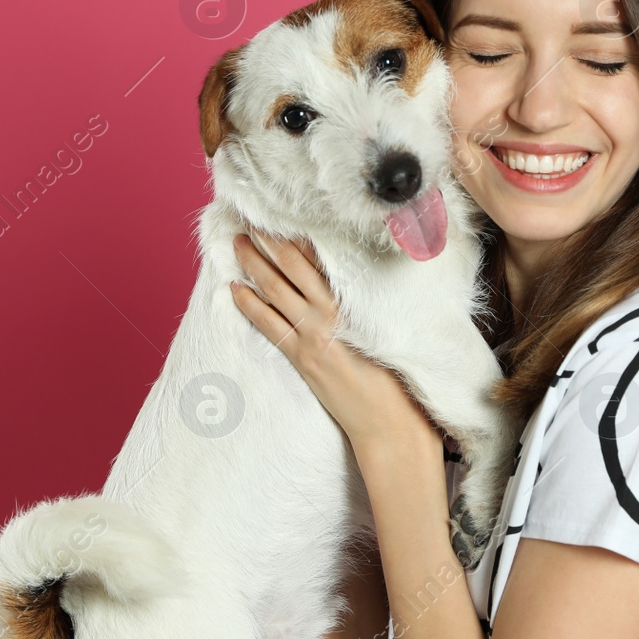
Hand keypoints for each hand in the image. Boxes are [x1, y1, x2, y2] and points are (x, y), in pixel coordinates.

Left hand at [230, 231, 442, 460]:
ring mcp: (314, 337)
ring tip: (239, 243)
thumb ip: (372, 303)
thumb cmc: (403, 379)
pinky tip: (235, 289)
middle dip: (271, 241)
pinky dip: (250, 305)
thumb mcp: (393, 329)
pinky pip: (270, 325)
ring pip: (276, 291)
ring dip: (255, 265)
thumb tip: (356, 273)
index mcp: (357, 303)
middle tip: (252, 217)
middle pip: (294, 267)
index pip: (323, 258)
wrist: (392, 426)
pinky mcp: (303, 359)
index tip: (285, 213)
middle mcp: (333, 315)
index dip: (301, 234)